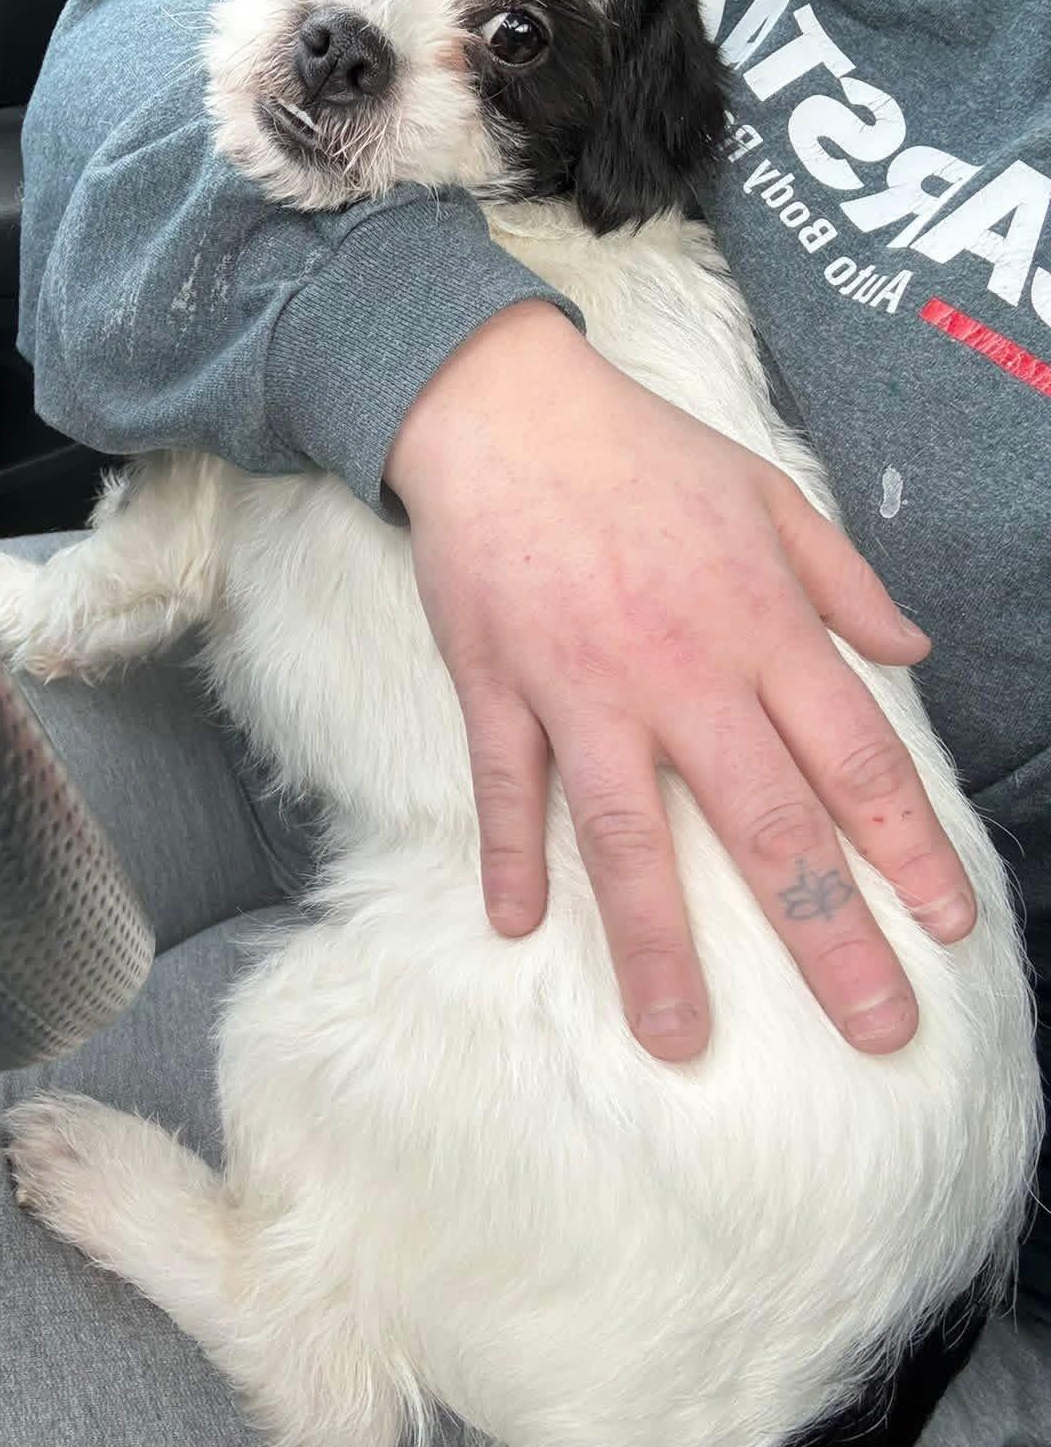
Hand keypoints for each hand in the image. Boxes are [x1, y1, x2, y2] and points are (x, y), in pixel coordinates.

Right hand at [385, 301, 974, 1061]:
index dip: (909, 847)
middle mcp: (682, 671)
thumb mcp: (771, 493)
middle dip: (829, 936)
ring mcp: (583, 687)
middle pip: (768, 823)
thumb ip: (844, 579)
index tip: (947, 926)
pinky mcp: (499, 687)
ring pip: (629, 836)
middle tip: (874, 1029)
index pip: (856, 756)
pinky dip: (509, 856)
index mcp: (761, 625)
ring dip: (658, 945)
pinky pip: (507, 788)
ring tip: (681, 1039)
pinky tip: (515, 926)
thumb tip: (912, 651)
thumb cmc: (644, 453)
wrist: (504, 408)